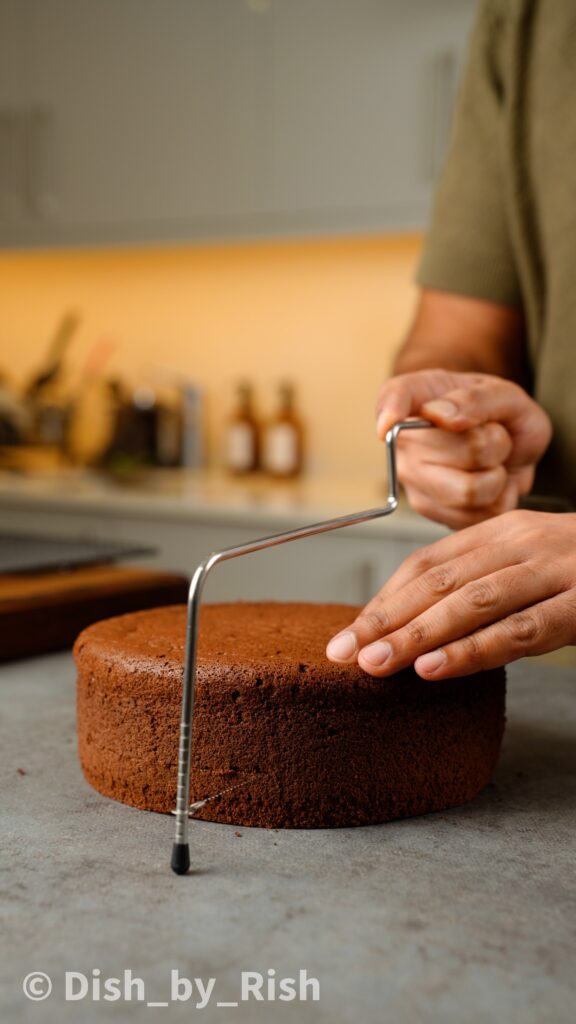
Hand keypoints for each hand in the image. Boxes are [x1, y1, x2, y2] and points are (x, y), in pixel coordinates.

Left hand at [326, 510, 575, 677]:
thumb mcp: (530, 561)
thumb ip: (482, 580)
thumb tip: (414, 624)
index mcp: (503, 530)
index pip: (427, 565)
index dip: (383, 599)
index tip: (348, 634)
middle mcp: (524, 542)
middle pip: (439, 582)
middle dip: (385, 620)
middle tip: (344, 653)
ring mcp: (556, 571)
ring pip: (473, 603)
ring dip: (417, 635)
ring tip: (376, 664)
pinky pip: (522, 631)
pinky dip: (474, 649)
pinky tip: (435, 668)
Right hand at [376, 369, 551, 528]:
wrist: (517, 448)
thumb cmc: (500, 415)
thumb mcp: (502, 393)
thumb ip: (475, 400)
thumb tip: (441, 415)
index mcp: (415, 398)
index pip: (391, 398)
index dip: (389, 412)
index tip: (389, 425)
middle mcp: (404, 443)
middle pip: (458, 450)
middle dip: (494, 444)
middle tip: (493, 434)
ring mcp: (413, 482)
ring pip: (469, 490)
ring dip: (497, 476)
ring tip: (492, 461)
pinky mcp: (433, 514)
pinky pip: (479, 515)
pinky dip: (500, 499)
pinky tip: (490, 482)